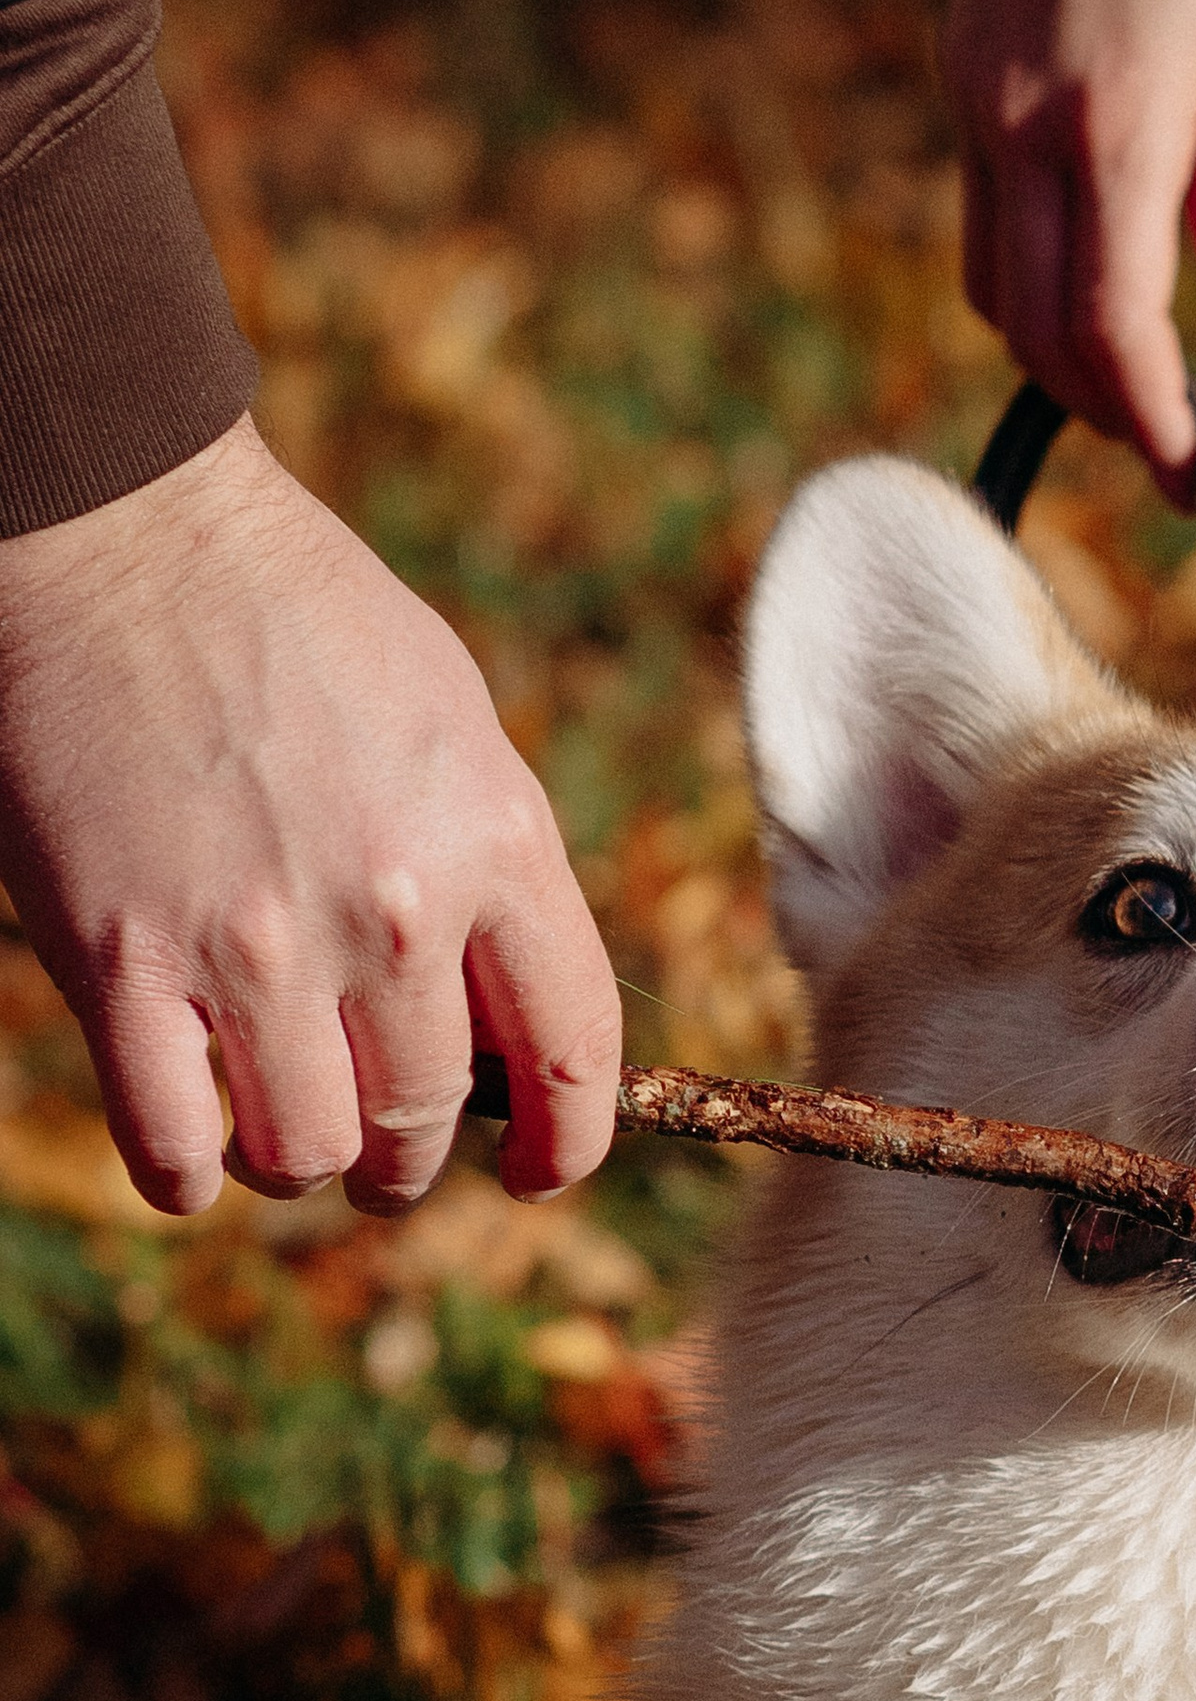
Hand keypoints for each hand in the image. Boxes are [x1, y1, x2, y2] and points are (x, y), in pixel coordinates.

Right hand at [0, 414, 622, 1216]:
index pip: (571, 1054)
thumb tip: (518, 1023)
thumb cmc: (296, 617)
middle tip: (381, 1147)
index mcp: (493, 842)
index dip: (567, 1143)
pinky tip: (196, 1148)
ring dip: (302, 1166)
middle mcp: (391, 910)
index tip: (539, 1171)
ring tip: (284, 1133)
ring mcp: (253, 944)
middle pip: (428, 1120)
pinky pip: (175, 1146)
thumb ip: (497, 873)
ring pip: (308, 1154)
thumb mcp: (456, 725)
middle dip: (410, 1157)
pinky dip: (191, 1173)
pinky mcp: (122, 963)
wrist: (119, 527)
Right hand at [946, 0, 1195, 498]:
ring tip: (1121, 375)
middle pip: (1040, 331)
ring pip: (991, 290)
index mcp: (1117, 128)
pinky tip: (1079, 276)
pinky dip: (1025, 280)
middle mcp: (1029, 132)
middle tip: (1164, 442)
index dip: (1152, 416)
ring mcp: (978, 108)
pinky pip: (979, 221)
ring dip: (1052, 355)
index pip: (1115, 323)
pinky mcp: (960, 82)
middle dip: (1103, 407)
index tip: (1189, 471)